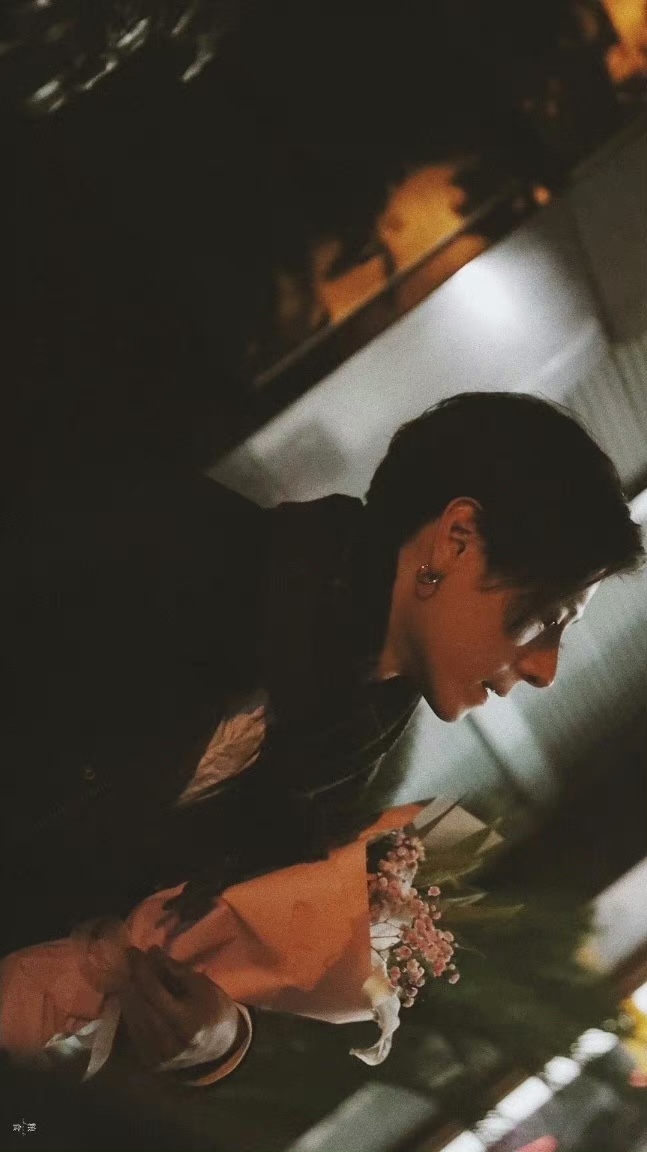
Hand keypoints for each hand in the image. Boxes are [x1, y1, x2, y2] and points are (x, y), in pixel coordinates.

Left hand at [119, 946, 237, 1067]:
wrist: (221, 1047)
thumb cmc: (215, 1009)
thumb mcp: (202, 985)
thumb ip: (175, 970)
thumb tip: (152, 952)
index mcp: (185, 1023)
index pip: (153, 991)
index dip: (141, 969)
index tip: (133, 951)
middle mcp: (168, 1043)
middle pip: (140, 1004)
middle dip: (133, 979)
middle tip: (131, 960)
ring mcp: (157, 1056)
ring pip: (132, 1018)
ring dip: (129, 994)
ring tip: (132, 976)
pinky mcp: (151, 1061)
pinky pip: (133, 1031)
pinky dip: (132, 1011)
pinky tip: (134, 997)